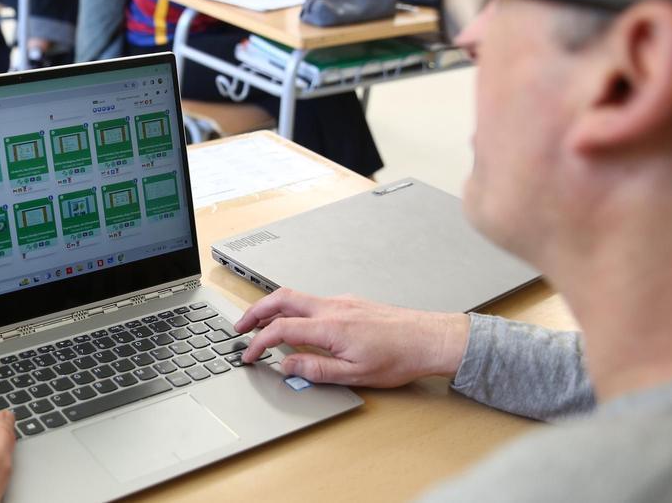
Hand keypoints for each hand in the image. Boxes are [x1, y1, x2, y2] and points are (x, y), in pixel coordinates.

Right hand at [234, 288, 469, 387]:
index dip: (259, 342)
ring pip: (296, 297)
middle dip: (255, 311)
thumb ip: (316, 369)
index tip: (249, 354)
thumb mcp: (355, 374)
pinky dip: (294, 309)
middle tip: (240, 326)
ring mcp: (341, 301)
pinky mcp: (350, 302)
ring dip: (273, 308)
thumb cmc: (401, 357)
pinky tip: (297, 324)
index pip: (281, 329)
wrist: (431, 338)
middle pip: (281, 299)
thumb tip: (288, 366)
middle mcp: (332, 307)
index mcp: (330, 327)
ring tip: (262, 325)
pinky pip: (313, 300)